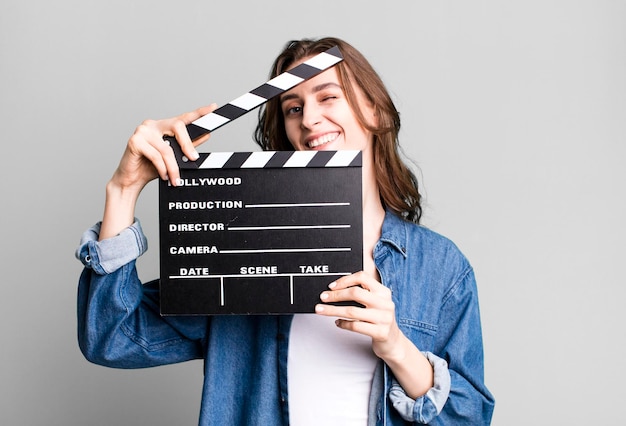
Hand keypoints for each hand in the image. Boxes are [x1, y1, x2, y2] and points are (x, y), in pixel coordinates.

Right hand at [99, 105, 215, 239]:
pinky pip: (156, 156)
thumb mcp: (173, 156)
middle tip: (193, 159)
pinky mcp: (134, 141)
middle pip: (177, 127)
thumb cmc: (150, 167)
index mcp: (162, 126)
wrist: (131, 180)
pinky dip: (162, 168)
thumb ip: (187, 145)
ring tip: (175, 179)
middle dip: (187, 145)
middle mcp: (152, 124)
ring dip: (173, 167)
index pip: (183, 118)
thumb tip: (206, 135)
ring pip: (167, 148)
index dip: (199, 112)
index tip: (213, 107)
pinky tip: (164, 175)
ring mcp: (142, 131)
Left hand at [315, 271, 434, 397]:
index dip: (345, 280)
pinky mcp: (380, 332)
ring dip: (332, 310)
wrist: (393, 342)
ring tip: (321, 310)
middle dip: (335, 295)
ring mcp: (384, 318)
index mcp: (383, 292)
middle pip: (355, 293)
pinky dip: (343, 324)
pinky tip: (338, 322)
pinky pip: (355, 326)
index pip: (363, 277)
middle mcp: (385, 303)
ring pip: (352, 310)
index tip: (332, 286)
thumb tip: (335, 290)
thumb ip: (362, 294)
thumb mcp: (376, 303)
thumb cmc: (379, 320)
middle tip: (323, 297)